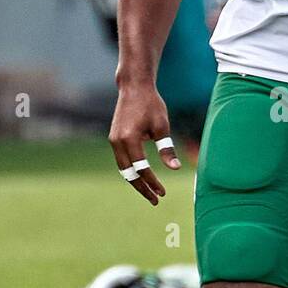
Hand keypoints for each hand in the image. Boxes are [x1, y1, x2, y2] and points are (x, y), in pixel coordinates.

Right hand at [108, 81, 180, 204]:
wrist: (134, 87)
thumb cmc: (151, 104)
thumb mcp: (162, 126)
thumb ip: (166, 148)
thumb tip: (175, 168)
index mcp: (129, 139)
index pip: (141, 168)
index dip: (152, 182)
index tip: (162, 192)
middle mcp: (117, 141)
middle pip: (128, 173)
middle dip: (142, 188)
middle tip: (155, 200)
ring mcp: (113, 140)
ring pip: (123, 168)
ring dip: (135, 181)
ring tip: (149, 192)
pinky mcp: (114, 138)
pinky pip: (122, 160)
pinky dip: (131, 170)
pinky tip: (142, 177)